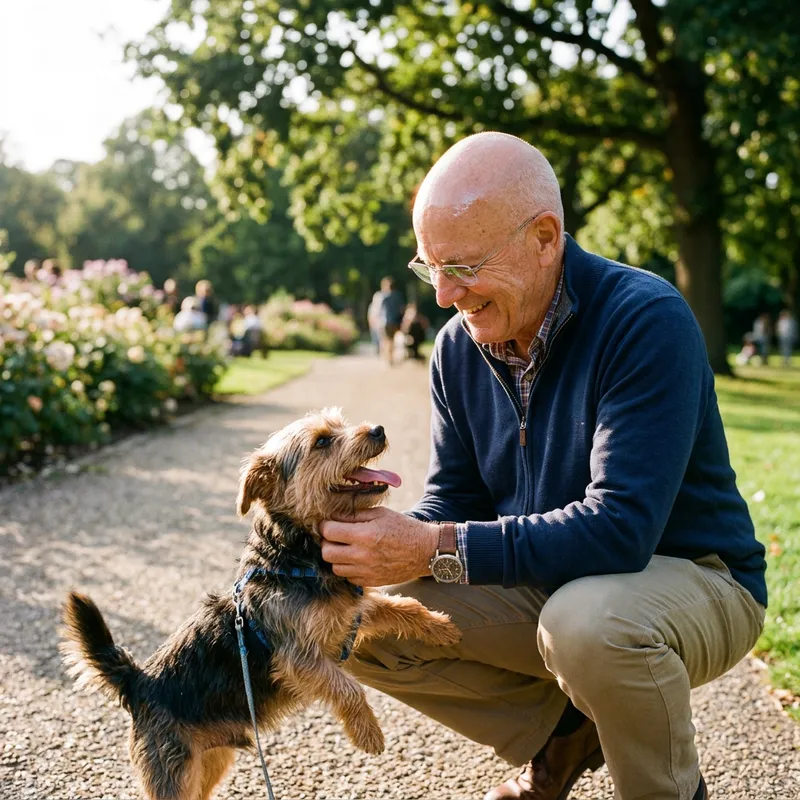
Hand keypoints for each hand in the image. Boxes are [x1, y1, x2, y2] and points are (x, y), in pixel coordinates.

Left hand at [319, 507, 439, 586]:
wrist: (425, 551)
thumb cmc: (403, 528)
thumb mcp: (380, 514)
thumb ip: (354, 515)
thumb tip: (332, 515)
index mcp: (364, 535)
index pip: (329, 531)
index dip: (324, 525)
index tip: (327, 523)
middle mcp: (362, 556)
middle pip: (326, 552)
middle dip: (326, 542)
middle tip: (334, 536)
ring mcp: (366, 572)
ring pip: (334, 567)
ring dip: (336, 557)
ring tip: (345, 548)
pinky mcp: (371, 582)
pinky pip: (348, 578)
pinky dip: (348, 569)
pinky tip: (356, 559)